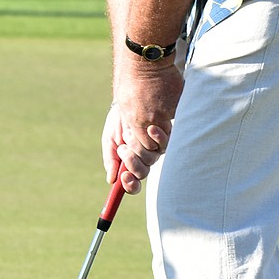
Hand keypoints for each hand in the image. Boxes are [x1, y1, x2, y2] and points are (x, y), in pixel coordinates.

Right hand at [106, 59, 181, 193]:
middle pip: (143, 171)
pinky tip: (152, 128)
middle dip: (132, 162)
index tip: (124, 178)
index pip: (133, 181)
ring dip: (140, 147)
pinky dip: (159, 138)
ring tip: (130, 133)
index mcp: (132, 159)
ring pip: (153, 158)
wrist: (131, 94)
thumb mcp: (110, 136)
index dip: (130, 184)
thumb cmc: (120, 116)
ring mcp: (157, 146)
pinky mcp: (167, 134)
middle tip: (124, 149)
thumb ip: (110, 157)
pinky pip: (166, 143)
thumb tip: (112, 180)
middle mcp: (146, 156)